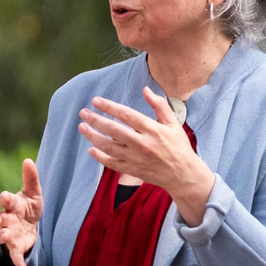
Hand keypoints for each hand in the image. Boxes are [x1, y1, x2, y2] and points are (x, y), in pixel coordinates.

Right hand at [0, 158, 43, 265]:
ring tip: (6, 236)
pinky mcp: (16, 246)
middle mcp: (6, 219)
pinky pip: (14, 254)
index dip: (4, 198)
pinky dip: (17, 261)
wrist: (32, 225)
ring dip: (2, 236)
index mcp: (11, 204)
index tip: (5, 197)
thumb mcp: (33, 193)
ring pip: (1, 235)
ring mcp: (9, 233)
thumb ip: (31, 178)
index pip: (4, 200)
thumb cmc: (29, 206)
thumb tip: (28, 160)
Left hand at [79, 88, 215, 224]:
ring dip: (93, 136)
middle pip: (113, 130)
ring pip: (108, 146)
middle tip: (83, 112)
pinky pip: (111, 163)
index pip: (126, 115)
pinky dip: (99, 157)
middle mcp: (142, 144)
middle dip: (95, 120)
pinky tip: (91, 149)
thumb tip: (146, 90)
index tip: (96, 101)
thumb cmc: (178, 146)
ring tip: (82, 127)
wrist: (182, 174)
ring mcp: (135, 158)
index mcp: (152, 129)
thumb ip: (159, 106)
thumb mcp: (173, 123)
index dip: (109, 107)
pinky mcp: (132, 170)